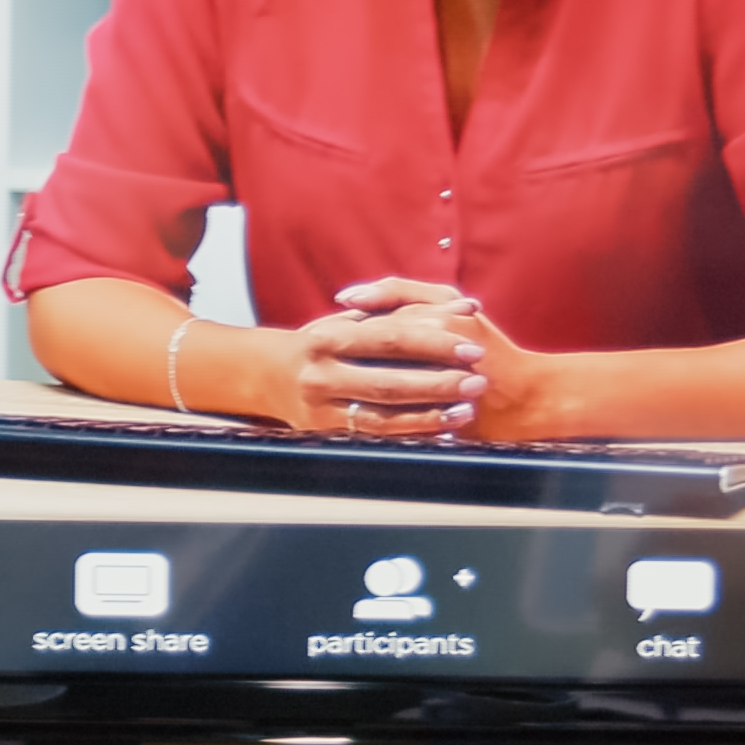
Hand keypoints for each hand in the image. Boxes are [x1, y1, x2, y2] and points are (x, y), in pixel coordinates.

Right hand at [288, 277, 493, 436]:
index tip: (470, 348)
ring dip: (428, 416)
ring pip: (382, 417)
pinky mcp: (326, 434)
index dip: (433, 344)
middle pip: (388, 381)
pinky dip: (410, 435)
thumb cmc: (322, 343)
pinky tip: (439, 433)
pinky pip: (375, 438)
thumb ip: (404, 311)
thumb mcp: (353, 320)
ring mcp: (321, 408)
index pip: (390, 339)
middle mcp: (321, 374)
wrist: (267, 375)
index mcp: (327, 338)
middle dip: (438, 384)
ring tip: (465, 411)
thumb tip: (465, 306)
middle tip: (477, 382)